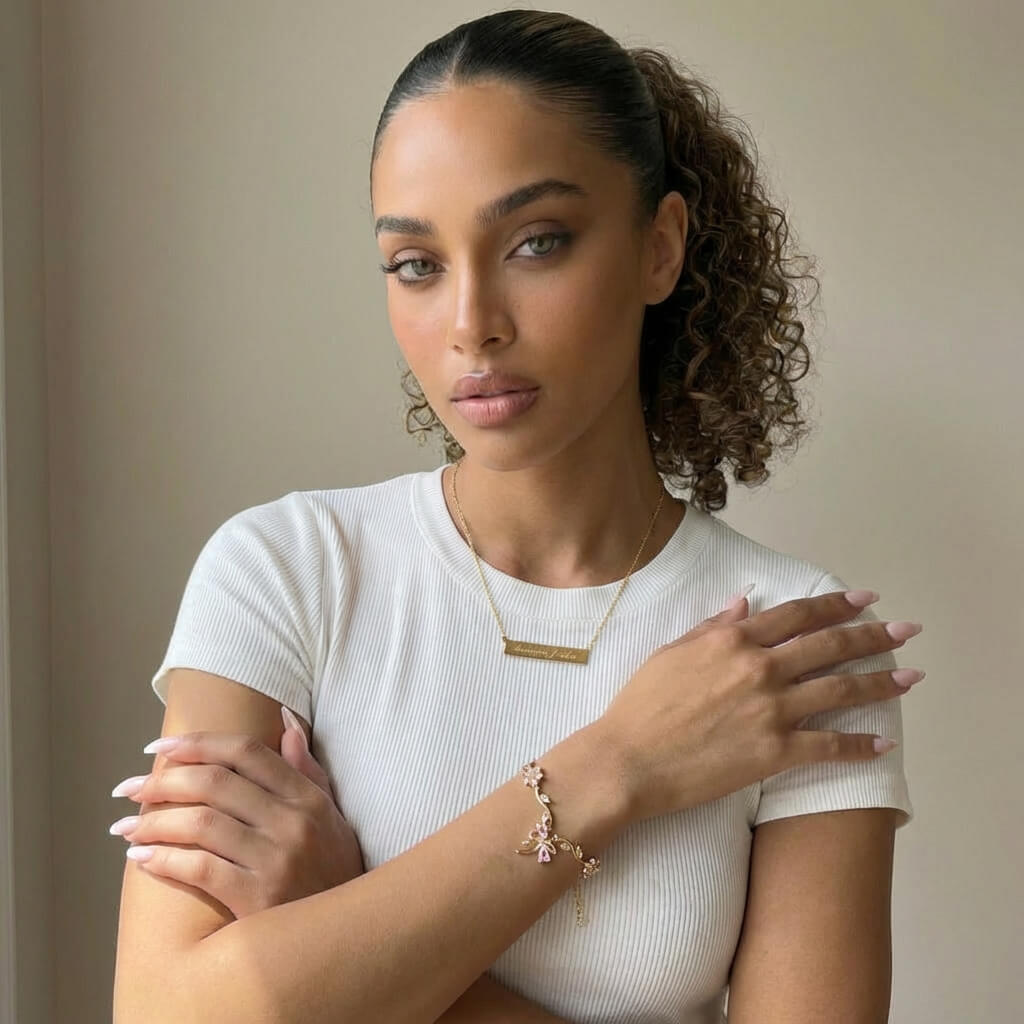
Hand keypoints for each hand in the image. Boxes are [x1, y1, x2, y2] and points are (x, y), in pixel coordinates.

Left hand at [110, 708, 365, 917]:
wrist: (344, 931)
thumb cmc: (332, 868)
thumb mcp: (329, 812)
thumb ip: (305, 768)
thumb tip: (286, 722)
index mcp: (306, 796)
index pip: (246, 752)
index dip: (197, 743)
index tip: (159, 747)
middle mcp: (293, 821)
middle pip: (215, 783)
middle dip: (163, 781)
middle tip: (129, 788)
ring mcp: (276, 859)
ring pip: (201, 824)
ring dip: (153, 821)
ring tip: (125, 826)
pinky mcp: (258, 898)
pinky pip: (200, 869)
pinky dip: (164, 859)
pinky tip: (141, 857)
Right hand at [593, 589, 923, 823]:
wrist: (627, 761)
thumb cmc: (640, 706)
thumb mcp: (670, 652)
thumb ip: (711, 627)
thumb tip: (743, 604)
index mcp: (733, 641)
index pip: (797, 615)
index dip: (835, 605)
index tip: (864, 600)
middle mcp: (759, 669)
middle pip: (829, 646)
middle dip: (873, 636)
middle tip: (906, 631)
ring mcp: (770, 711)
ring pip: (839, 691)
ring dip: (880, 683)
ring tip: (910, 677)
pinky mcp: (774, 753)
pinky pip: (829, 747)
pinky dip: (860, 746)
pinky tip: (884, 743)